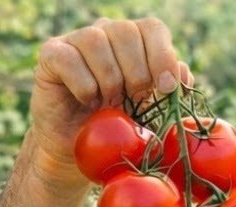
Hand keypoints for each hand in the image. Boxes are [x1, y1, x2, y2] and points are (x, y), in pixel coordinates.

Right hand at [27, 17, 193, 183]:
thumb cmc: (117, 127)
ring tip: (108, 102)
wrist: (78, 149)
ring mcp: (75, 40)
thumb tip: (184, 73)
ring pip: (96, 41)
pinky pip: (70, 58)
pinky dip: (83, 85)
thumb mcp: (151, 112)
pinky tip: (87, 101)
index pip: (152, 28)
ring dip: (109, 80)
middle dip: (136, 72)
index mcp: (134, 41)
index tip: (166, 87)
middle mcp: (105, 33)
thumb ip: (170, 92)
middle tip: (132, 99)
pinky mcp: (51, 55)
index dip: (162, 55)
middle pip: (126, 31)